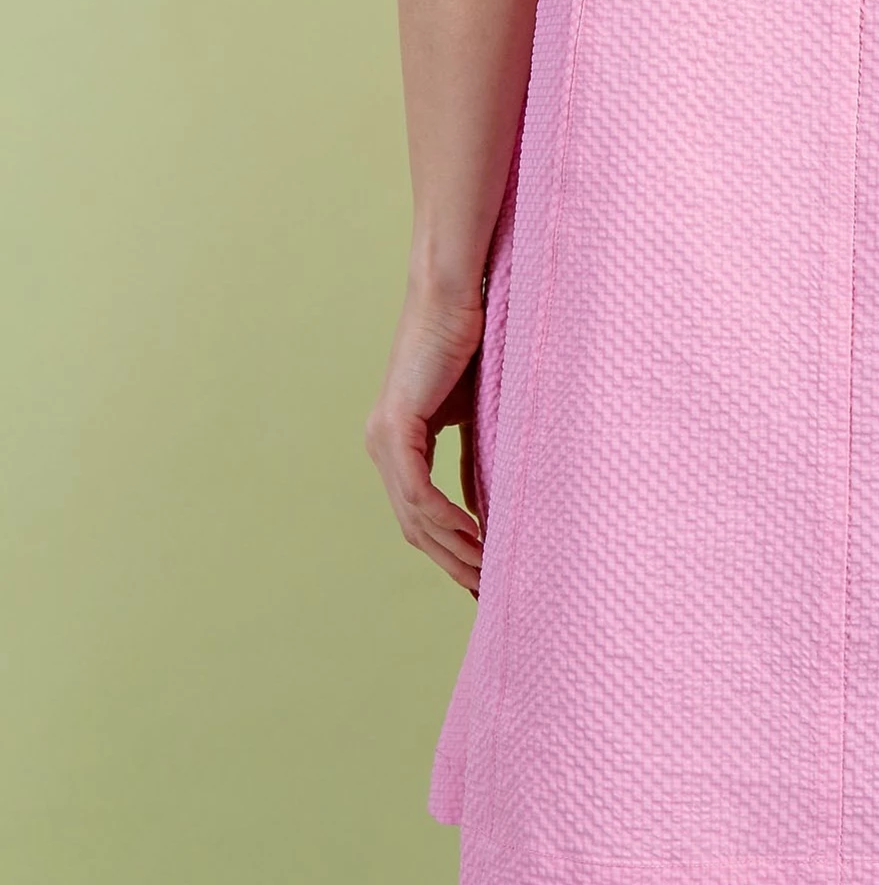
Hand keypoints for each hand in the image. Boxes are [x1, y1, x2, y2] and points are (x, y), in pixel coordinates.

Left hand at [365, 274, 487, 596]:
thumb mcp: (476, 413)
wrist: (451, 293)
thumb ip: (475, 456)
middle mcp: (381, 445)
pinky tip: (474, 538)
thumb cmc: (471, 340)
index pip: (419, 514)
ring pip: (415, 517)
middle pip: (414, 527)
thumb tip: (491, 507)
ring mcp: (384, 438)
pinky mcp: (396, 427)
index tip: (481, 576)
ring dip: (453, 550)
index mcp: (397, 443)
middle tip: (486, 591)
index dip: (448, 550)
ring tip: (487, 573)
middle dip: (451, 563)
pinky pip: (420, 492)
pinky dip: (447, 521)